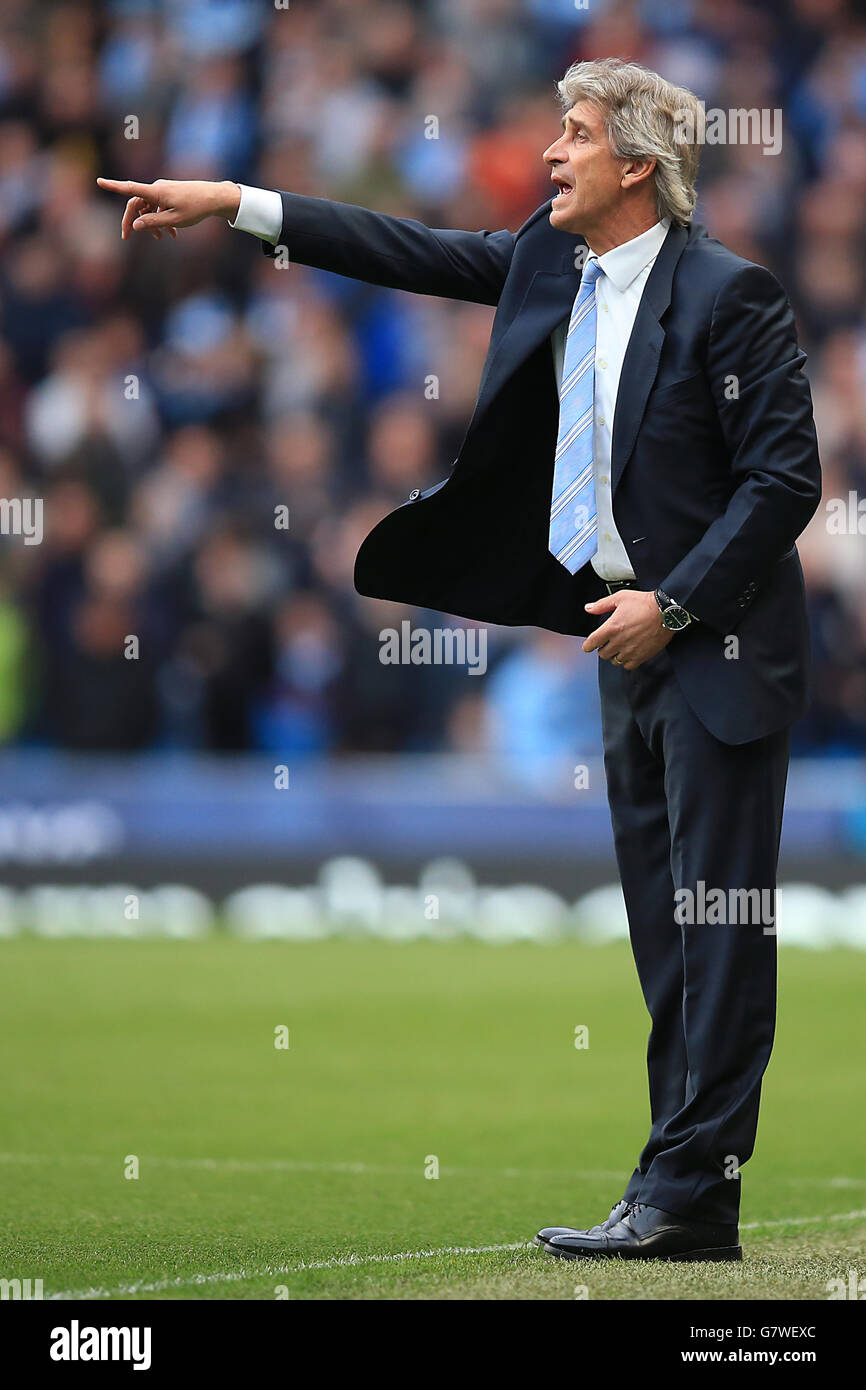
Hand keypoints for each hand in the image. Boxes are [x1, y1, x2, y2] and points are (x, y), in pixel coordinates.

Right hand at [95, 178, 241, 239]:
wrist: (215, 198)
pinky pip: (159, 207)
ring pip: (149, 207)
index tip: (99, 181)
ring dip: (151, 223)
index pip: (130, 189)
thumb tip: (135, 225)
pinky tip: (171, 234)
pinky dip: (161, 220)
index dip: (113, 186)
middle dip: (132, 221)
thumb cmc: (196, 209)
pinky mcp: (170, 194)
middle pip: (136, 204)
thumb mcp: (174, 220)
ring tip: (161, 239)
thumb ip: (153, 222)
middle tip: (126, 238)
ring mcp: (163, 191)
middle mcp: (157, 188)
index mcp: (156, 192)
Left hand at [582, 589, 673, 669]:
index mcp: (612, 627)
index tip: (588, 646)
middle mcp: (619, 641)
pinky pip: (628, 666)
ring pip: (614, 661)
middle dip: (603, 648)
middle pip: (602, 654)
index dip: (587, 646)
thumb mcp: (620, 598)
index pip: (591, 643)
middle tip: (607, 643)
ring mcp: (630, 650)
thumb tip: (589, 608)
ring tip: (619, 647)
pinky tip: (628, 653)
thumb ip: (602, 605)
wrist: (666, 611)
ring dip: (614, 655)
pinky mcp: (641, 656)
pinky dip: (626, 662)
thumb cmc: (645, 604)